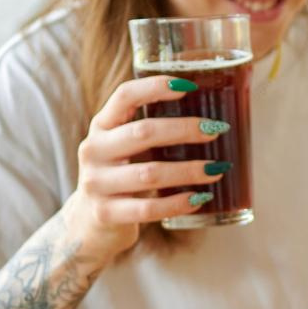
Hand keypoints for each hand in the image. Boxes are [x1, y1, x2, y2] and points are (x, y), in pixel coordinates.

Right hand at [62, 75, 230, 261]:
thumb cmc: (121, 176)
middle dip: (184, 130)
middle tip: (216, 130)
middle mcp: (94, 150)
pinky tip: (200, 199)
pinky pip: (147, 208)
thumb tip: (210, 119)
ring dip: (189, 170)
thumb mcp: (125, 147)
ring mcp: (96, 183)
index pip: (124, 96)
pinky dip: (177, 203)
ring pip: (149, 173)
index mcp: (101, 126)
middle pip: (142, 132)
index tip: (189, 86)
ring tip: (217, 169)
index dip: (154, 87)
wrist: (89, 221)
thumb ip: (151, 132)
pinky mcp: (105, 213)